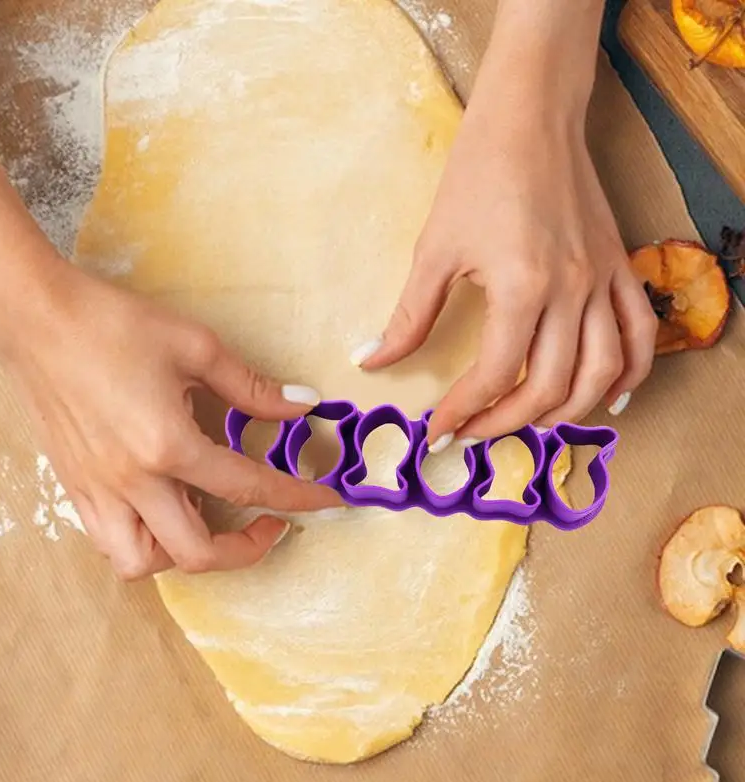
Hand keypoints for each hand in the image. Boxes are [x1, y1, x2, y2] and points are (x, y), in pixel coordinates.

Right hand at [0, 259, 340, 579]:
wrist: (36, 318)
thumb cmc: (114, 325)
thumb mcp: (196, 347)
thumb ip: (251, 386)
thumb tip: (303, 405)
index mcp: (167, 445)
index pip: (247, 487)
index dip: (296, 497)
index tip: (328, 502)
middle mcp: (131, 482)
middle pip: (195, 552)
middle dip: (245, 550)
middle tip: (270, 523)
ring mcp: (96, 492)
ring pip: (142, 563)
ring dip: (185, 554)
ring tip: (207, 519)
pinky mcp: (73, 488)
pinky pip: (109, 542)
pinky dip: (144, 542)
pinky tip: (162, 508)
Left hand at [353, 66, 656, 448]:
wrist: (530, 118)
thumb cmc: (477, 175)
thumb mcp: (434, 249)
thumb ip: (409, 316)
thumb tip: (373, 360)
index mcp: (520, 287)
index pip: (493, 374)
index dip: (461, 411)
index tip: (438, 430)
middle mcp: (571, 291)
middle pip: (550, 385)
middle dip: (507, 422)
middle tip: (474, 432)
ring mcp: (603, 280)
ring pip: (602, 371)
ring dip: (568, 411)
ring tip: (531, 424)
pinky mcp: (619, 267)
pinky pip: (640, 333)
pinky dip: (629, 373)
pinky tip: (607, 398)